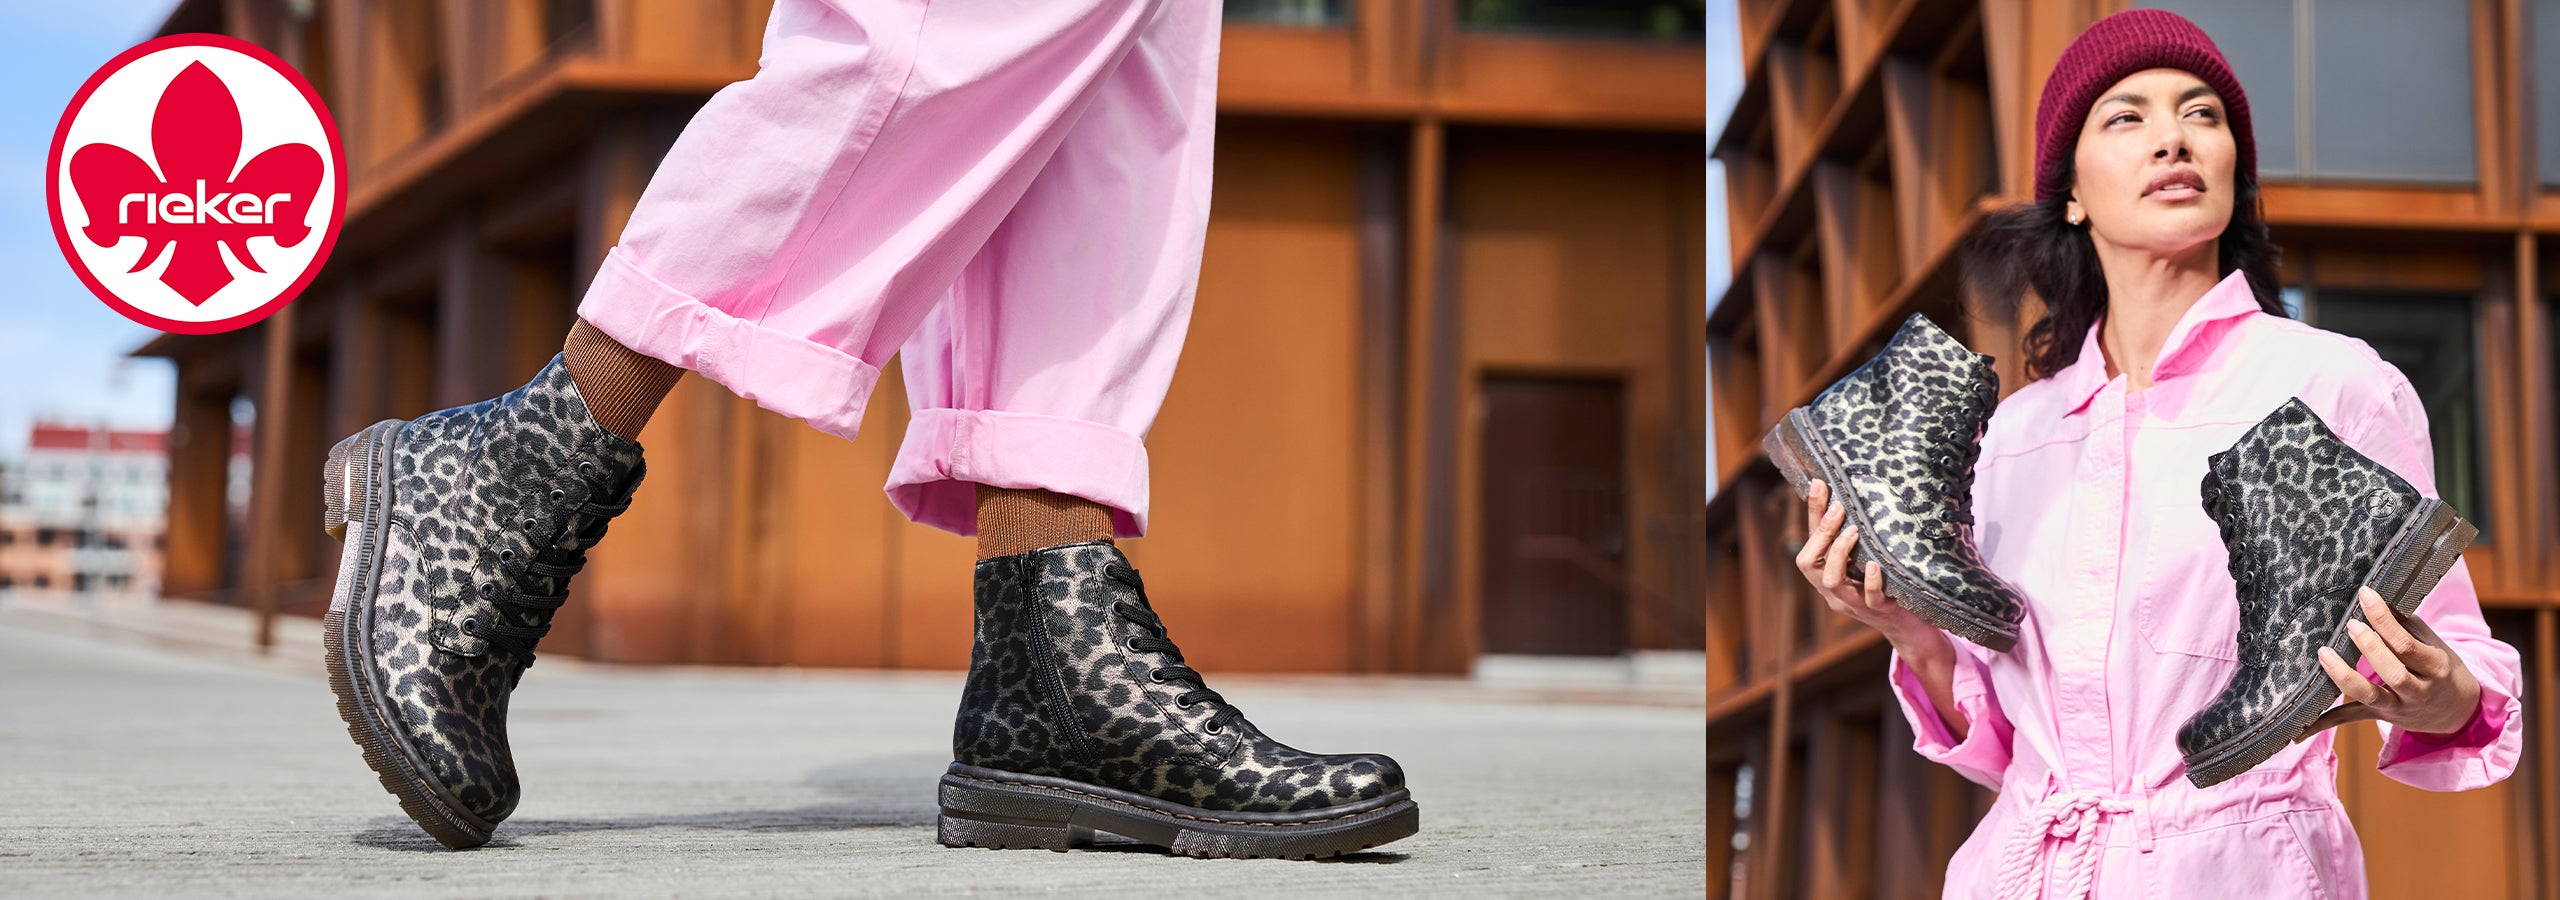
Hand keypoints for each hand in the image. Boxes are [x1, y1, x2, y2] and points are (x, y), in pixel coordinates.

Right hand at [1793, 480, 1938, 651]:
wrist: (1908, 627)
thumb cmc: (1885, 587)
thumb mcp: (1864, 562)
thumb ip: (1853, 540)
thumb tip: (1852, 496)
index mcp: (1825, 575)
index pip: (1809, 541)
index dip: (1812, 514)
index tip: (1820, 484)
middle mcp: (1832, 591)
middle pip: (1809, 563)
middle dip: (1822, 533)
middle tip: (1840, 507)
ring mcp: (1852, 604)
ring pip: (1831, 581)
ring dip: (1840, 553)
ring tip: (1853, 532)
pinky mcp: (1877, 612)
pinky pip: (1869, 599)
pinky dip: (1870, 582)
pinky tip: (1876, 566)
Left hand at [2294, 586, 2482, 740]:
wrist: (2459, 711)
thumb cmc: (2441, 668)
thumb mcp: (2434, 645)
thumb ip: (2407, 625)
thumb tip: (2375, 598)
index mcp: (2435, 667)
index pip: (2408, 644)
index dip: (2385, 621)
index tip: (2365, 595)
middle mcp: (2417, 691)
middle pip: (2392, 673)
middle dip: (2370, 649)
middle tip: (2350, 625)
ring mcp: (2397, 707)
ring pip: (2369, 696)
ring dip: (2344, 676)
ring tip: (2323, 653)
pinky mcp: (2379, 716)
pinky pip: (2348, 720)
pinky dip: (2322, 724)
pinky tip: (2296, 732)